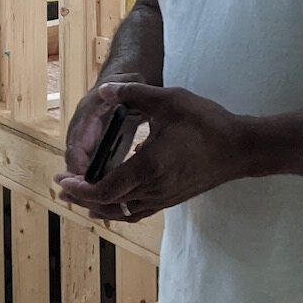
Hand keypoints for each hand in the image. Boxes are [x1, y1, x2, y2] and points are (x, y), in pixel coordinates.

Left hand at [55, 83, 249, 221]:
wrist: (240, 148)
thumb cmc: (206, 122)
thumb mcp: (169, 100)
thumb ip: (134, 94)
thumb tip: (105, 91)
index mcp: (148, 168)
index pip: (103, 190)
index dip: (79, 188)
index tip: (62, 180)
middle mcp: (153, 189)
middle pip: (107, 204)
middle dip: (81, 197)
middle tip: (63, 186)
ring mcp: (163, 198)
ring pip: (122, 211)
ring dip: (99, 205)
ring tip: (82, 195)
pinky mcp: (172, 199)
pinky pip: (138, 211)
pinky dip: (120, 208)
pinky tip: (116, 197)